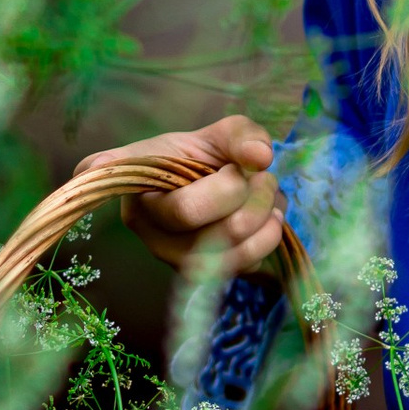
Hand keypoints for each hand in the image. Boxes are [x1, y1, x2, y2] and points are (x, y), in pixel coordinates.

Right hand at [76, 114, 287, 272]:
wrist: (206, 180)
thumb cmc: (203, 154)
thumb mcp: (218, 133)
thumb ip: (240, 135)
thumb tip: (260, 157)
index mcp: (140, 192)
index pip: (186, 210)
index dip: (224, 190)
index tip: (234, 168)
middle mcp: (150, 233)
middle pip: (214, 234)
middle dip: (253, 200)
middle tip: (264, 177)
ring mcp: (174, 259)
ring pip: (232, 256)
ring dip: (265, 221)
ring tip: (269, 196)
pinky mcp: (203, 276)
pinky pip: (245, 266)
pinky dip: (266, 238)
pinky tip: (265, 218)